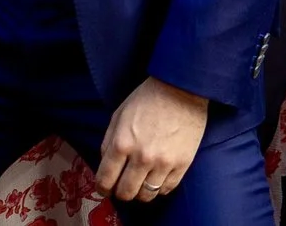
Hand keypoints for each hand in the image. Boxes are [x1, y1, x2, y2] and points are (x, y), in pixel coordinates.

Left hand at [94, 76, 208, 203]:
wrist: (182, 88)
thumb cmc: (148, 99)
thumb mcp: (119, 115)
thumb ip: (108, 142)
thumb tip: (106, 166)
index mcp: (122, 143)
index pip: (106, 180)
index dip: (103, 188)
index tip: (105, 188)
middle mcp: (142, 157)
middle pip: (126, 193)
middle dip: (120, 192)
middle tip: (123, 186)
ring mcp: (163, 163)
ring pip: (146, 196)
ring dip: (141, 192)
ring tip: (141, 183)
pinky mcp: (182, 164)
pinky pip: (167, 189)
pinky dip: (160, 188)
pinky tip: (157, 178)